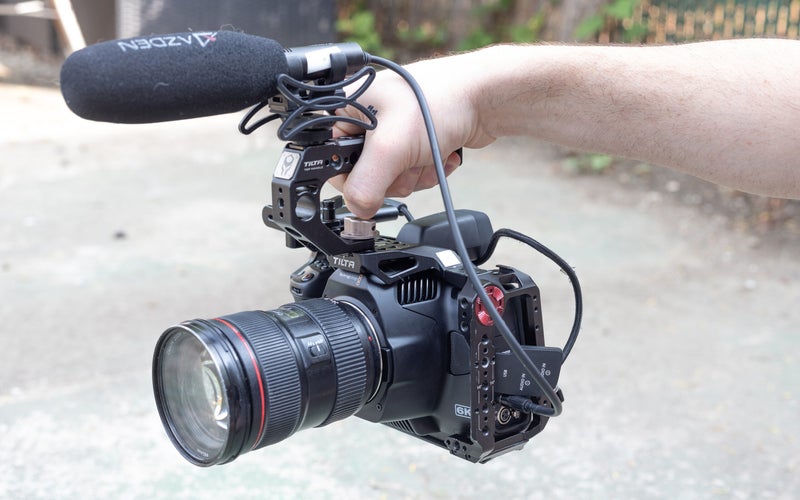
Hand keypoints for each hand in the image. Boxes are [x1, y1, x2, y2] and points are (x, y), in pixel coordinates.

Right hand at [330, 53, 495, 218]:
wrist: (485, 98)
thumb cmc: (438, 102)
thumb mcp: (390, 148)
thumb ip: (365, 185)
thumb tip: (358, 211)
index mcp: (348, 108)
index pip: (333, 159)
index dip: (356, 177)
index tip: (378, 176)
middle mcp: (368, 117)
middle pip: (366, 175)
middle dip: (394, 176)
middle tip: (408, 159)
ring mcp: (394, 130)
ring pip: (393, 178)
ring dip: (415, 174)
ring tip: (427, 154)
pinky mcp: (417, 142)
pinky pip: (412, 172)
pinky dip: (429, 170)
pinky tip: (440, 154)